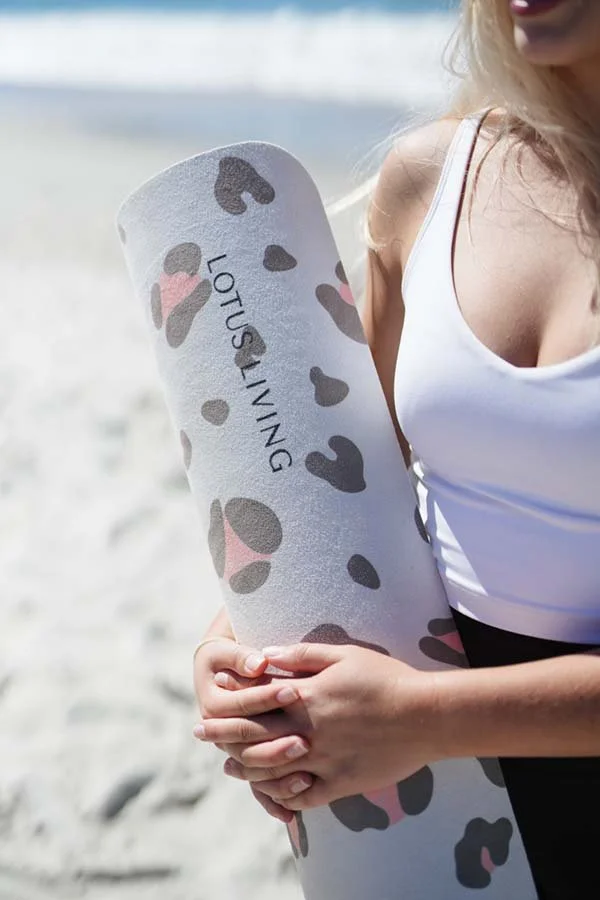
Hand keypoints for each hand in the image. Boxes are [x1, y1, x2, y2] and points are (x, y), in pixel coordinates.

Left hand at [200, 642, 439, 811]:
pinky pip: (302, 797)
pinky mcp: (339, 784)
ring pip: (270, 771)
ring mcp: (322, 761)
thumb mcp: (343, 655)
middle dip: (222, 735)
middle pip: (253, 737)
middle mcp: (307, 732)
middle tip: (200, 733)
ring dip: (245, 768)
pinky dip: (282, 796)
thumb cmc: (385, 678)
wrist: (424, 716)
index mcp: (305, 697)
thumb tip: (267, 654)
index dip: (229, 700)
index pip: (255, 701)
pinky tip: (271, 792)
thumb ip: (302, 655)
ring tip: (229, 766)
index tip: (209, 699)